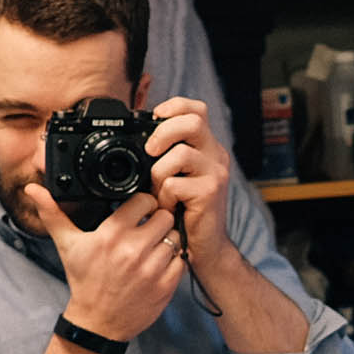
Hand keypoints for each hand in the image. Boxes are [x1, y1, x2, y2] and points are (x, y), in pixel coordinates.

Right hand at [30, 185, 183, 342]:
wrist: (98, 321)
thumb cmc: (84, 280)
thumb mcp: (67, 245)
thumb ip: (52, 213)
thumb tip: (32, 189)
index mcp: (111, 235)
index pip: (144, 200)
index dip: (144, 203)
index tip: (140, 209)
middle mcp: (134, 249)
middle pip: (165, 216)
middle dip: (159, 219)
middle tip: (150, 226)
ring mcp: (152, 268)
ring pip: (176, 237)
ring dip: (168, 239)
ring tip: (155, 245)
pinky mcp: (166, 285)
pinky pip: (182, 259)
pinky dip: (175, 259)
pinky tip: (160, 262)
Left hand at [144, 97, 234, 265]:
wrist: (206, 247)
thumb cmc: (185, 212)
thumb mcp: (174, 176)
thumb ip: (165, 155)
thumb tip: (137, 136)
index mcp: (206, 147)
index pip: (197, 109)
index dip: (175, 106)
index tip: (155, 118)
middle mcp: (216, 155)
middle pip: (193, 121)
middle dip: (164, 132)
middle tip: (151, 151)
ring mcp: (216, 173)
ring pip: (180, 154)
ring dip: (159, 174)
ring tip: (160, 192)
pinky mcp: (210, 192)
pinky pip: (174, 184)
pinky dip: (164, 198)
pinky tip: (169, 208)